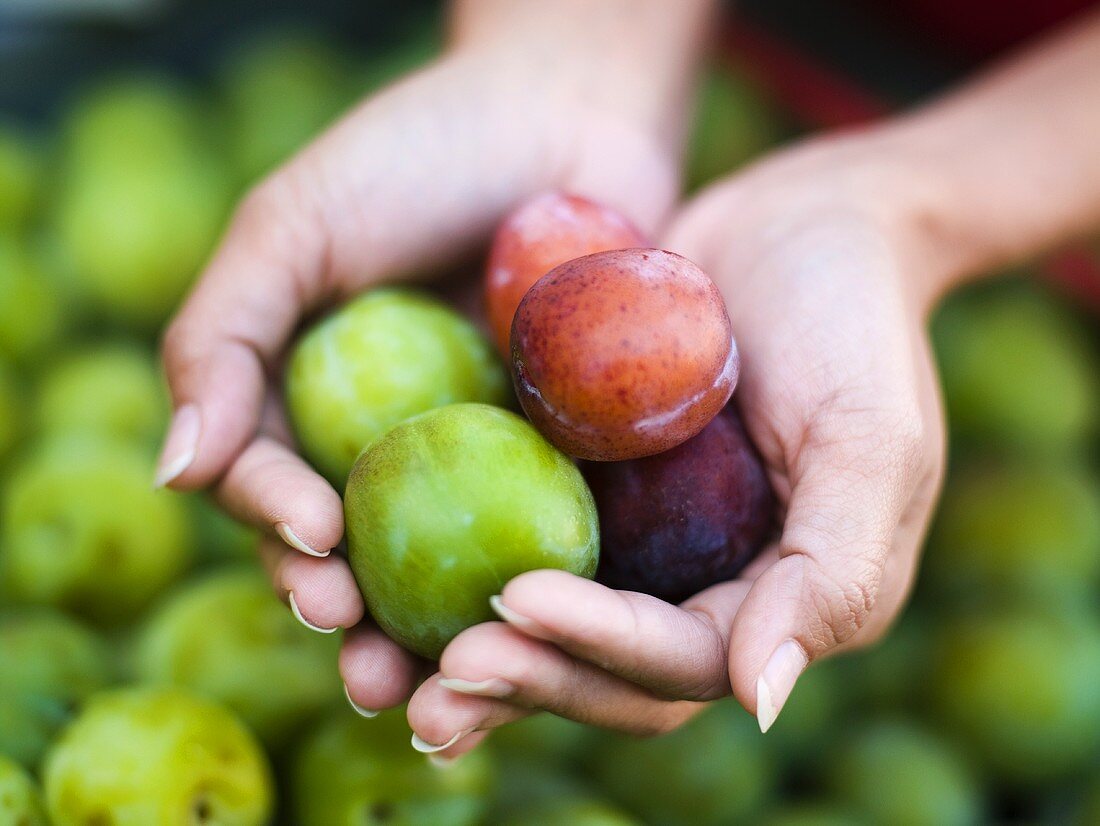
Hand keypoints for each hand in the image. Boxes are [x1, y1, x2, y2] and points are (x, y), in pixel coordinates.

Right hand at [155, 11, 692, 749]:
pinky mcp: (564, 454)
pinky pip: (539, 531)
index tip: (316, 540)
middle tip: (367, 659)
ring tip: (435, 689)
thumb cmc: (421, 152)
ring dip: (429, 634)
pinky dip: (529, 587)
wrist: (568, 110)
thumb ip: (223, 340)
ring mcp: (481, 452)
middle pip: (358, 548)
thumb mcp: (296, 226)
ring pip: (443, 565)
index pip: (276, 485)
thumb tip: (175, 475)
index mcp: (312, 396)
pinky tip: (531, 628)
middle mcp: (391, 438)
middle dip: (350, 611)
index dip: (282, 526)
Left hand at [406, 134, 947, 755]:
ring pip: (560, 632)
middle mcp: (717, 590)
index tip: (515, 601)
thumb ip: (835, 570)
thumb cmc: (853, 315)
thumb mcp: (872, 434)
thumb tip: (762, 700)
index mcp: (788, 599)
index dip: (601, 647)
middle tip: (438, 670)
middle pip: (611, 673)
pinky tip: (394, 587)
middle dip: (529, 677)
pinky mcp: (603, 489)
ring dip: (487, 660)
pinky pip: (532, 546)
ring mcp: (654, 542)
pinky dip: (469, 577)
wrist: (808, 219)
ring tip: (387, 672)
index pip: (683, 662)